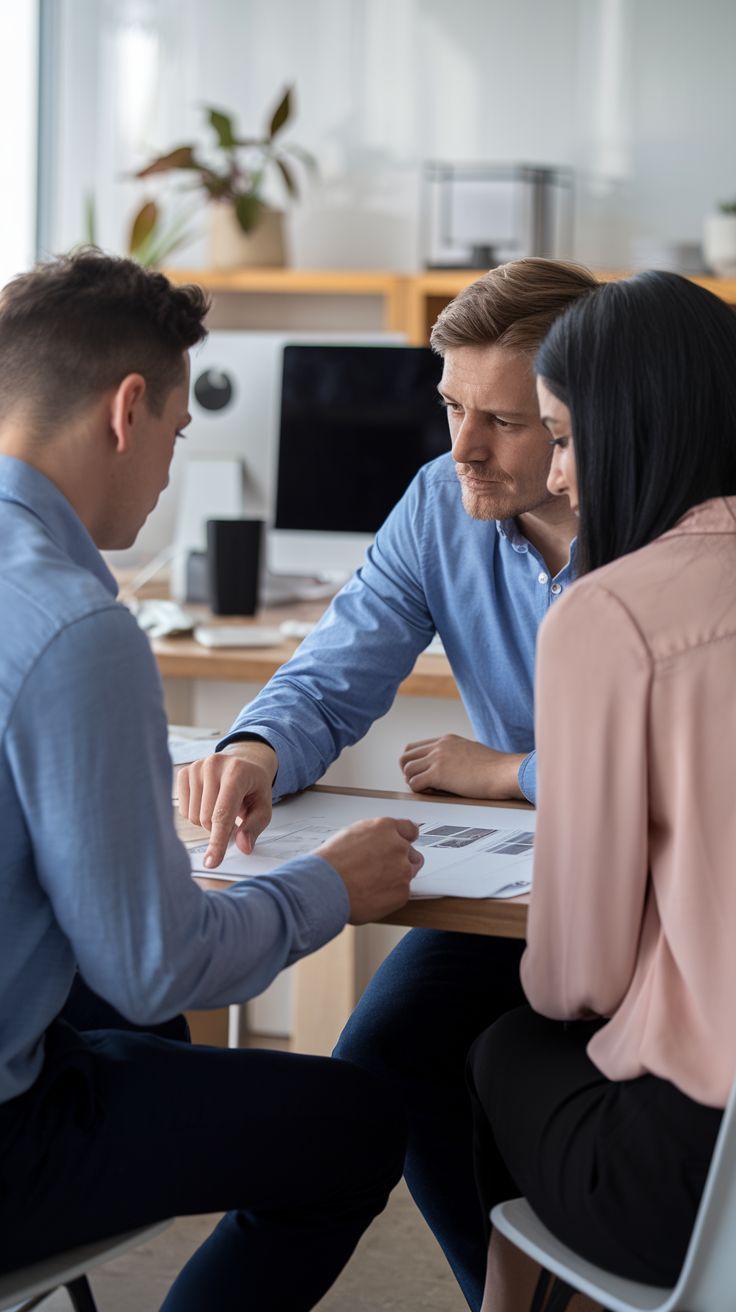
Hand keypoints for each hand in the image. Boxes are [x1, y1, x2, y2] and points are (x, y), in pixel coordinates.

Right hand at [177, 741, 277, 868]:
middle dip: (219, 829)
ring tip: (222, 807)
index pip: (222, 814)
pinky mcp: (183, 772)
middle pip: (206, 819)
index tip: (211, 862)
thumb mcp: (263, 808)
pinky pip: (183, 810)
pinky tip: (208, 802)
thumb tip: (243, 847)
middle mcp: (214, 765)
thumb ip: (254, 828)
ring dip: (208, 822)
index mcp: (237, 772)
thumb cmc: (253, 786)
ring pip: (192, 816)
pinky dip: (196, 813)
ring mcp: (196, 767)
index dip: (217, 842)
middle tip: (233, 819)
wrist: (243, 761)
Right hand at [318, 818, 422, 923]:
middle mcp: (398, 846)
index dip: (405, 839)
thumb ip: (374, 837)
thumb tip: (379, 842)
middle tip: (381, 871)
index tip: (404, 844)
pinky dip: (389, 896)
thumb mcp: (351, 834)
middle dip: (400, 862)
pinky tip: (371, 895)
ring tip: (372, 885)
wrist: (325, 886)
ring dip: (395, 879)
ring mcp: (403, 870)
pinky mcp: (402, 892)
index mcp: (385, 828)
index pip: (409, 830)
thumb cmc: (331, 863)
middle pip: (412, 854)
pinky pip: (401, 893)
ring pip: (408, 875)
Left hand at [399, 735, 524, 800]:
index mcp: (446, 740)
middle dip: (408, 772)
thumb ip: (456, 755)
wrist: (504, 772)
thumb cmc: (494, 768)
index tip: (421, 774)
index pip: (415, 747)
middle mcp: (439, 746)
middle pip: (405, 756)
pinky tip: (432, 794)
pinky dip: (419, 791)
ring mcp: (438, 758)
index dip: (414, 763)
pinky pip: (414, 784)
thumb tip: (450, 767)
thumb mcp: (471, 751)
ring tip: (427, 790)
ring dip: (413, 782)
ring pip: (407, 770)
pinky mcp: (439, 774)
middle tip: (419, 783)